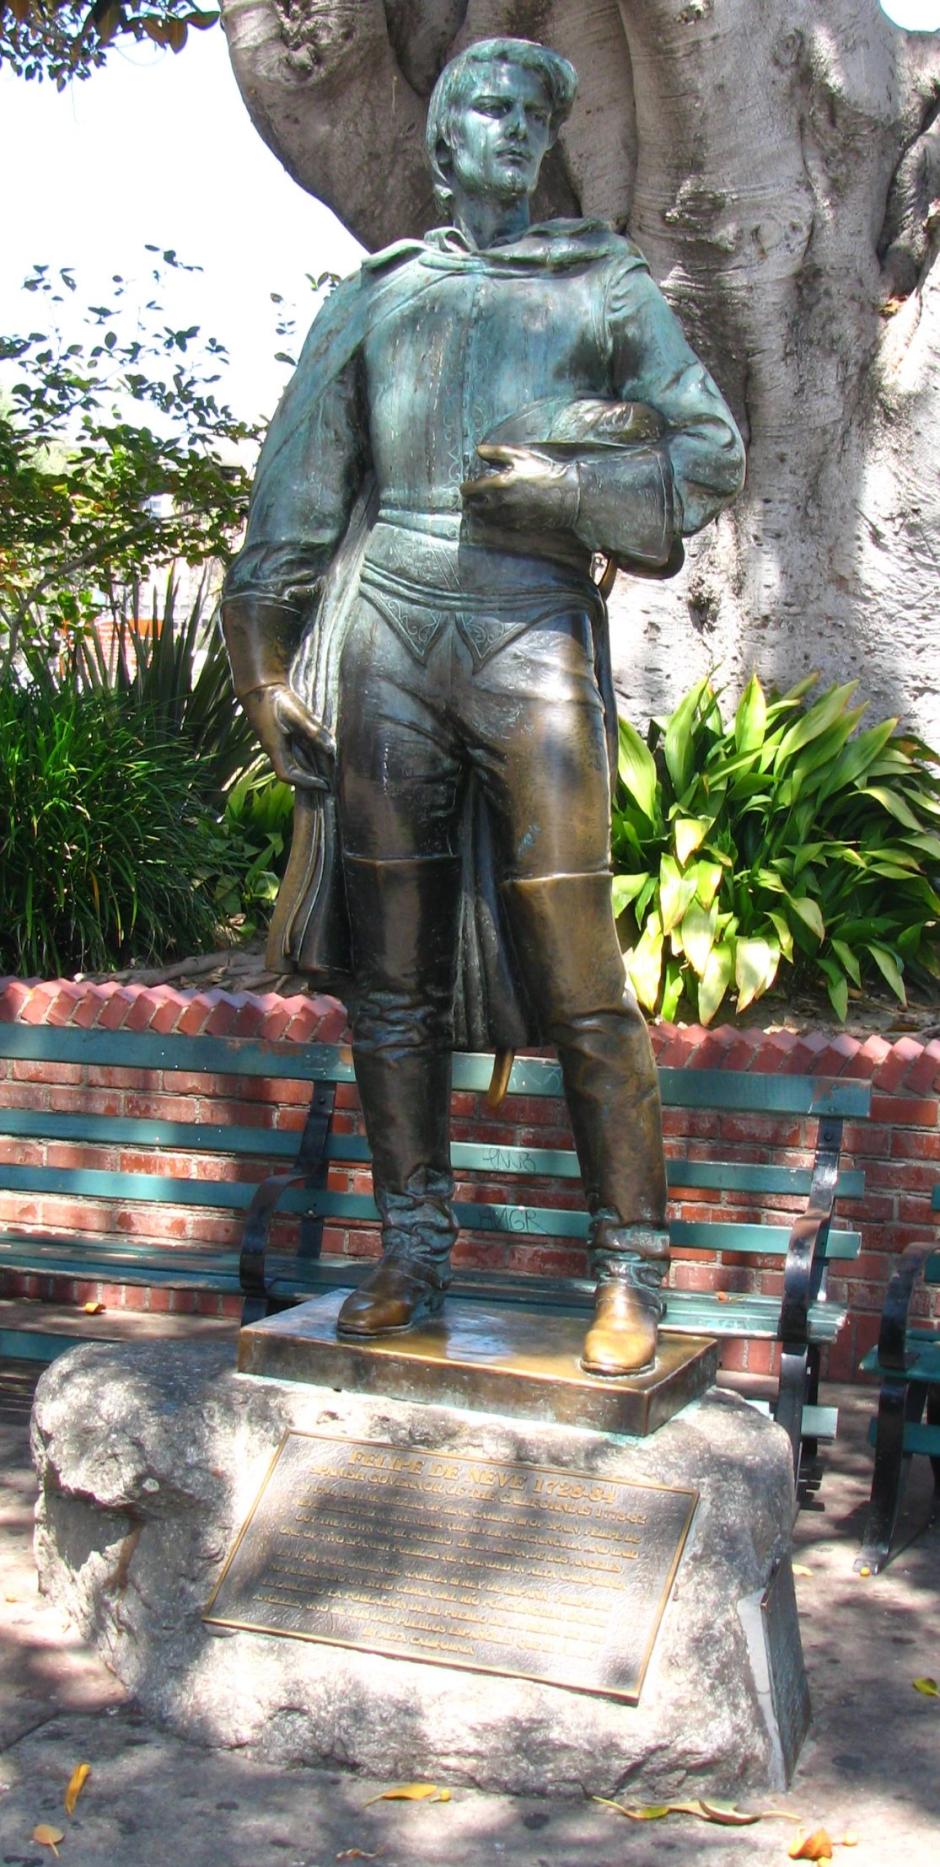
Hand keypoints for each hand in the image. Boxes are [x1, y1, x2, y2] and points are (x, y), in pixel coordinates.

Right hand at [241, 683, 334, 790]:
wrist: (257, 686)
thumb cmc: (273, 699)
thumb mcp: (295, 714)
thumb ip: (313, 731)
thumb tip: (330, 748)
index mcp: (274, 747)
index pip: (287, 774)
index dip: (305, 783)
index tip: (324, 784)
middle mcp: (274, 748)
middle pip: (293, 772)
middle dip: (311, 779)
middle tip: (331, 782)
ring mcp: (276, 742)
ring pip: (294, 761)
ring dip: (310, 768)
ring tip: (329, 770)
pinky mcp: (279, 735)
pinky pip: (294, 751)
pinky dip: (308, 755)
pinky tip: (320, 753)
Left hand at [460, 444, 579, 531]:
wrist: (566, 495)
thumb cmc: (544, 471)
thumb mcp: (521, 455)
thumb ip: (497, 452)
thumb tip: (478, 451)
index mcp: (497, 484)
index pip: (471, 490)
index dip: (466, 488)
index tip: (465, 487)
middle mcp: (499, 503)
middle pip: (475, 507)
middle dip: (471, 502)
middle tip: (471, 499)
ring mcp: (508, 517)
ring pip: (485, 519)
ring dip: (480, 514)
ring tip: (480, 508)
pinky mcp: (517, 526)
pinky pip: (498, 525)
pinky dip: (493, 521)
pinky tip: (496, 515)